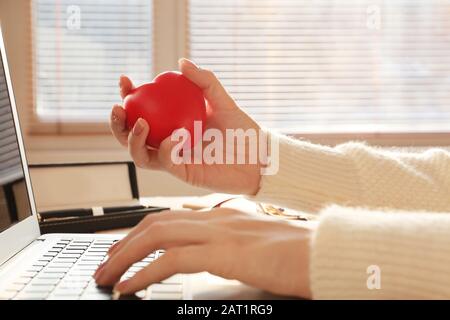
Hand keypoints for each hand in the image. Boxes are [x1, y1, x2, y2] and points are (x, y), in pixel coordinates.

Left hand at [94, 208, 313, 298]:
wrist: (322, 253)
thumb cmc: (295, 254)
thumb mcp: (253, 246)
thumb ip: (228, 248)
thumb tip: (208, 259)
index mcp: (222, 217)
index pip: (170, 218)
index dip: (140, 232)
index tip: (123, 248)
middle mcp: (216, 219)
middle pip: (155, 223)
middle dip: (124, 243)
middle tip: (105, 263)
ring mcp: (219, 233)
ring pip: (157, 236)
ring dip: (126, 256)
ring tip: (107, 275)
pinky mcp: (224, 252)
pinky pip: (171, 261)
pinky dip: (144, 273)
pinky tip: (130, 287)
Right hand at [110, 59, 261, 194]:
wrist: (259, 157)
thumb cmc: (243, 130)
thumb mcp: (224, 101)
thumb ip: (204, 81)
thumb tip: (181, 62)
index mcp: (173, 123)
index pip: (143, 110)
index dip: (128, 96)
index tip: (125, 80)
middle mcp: (169, 142)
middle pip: (132, 136)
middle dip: (118, 124)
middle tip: (119, 107)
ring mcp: (175, 159)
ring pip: (141, 155)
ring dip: (134, 140)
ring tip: (141, 123)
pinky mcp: (184, 174)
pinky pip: (166, 162)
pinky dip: (166, 149)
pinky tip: (174, 137)